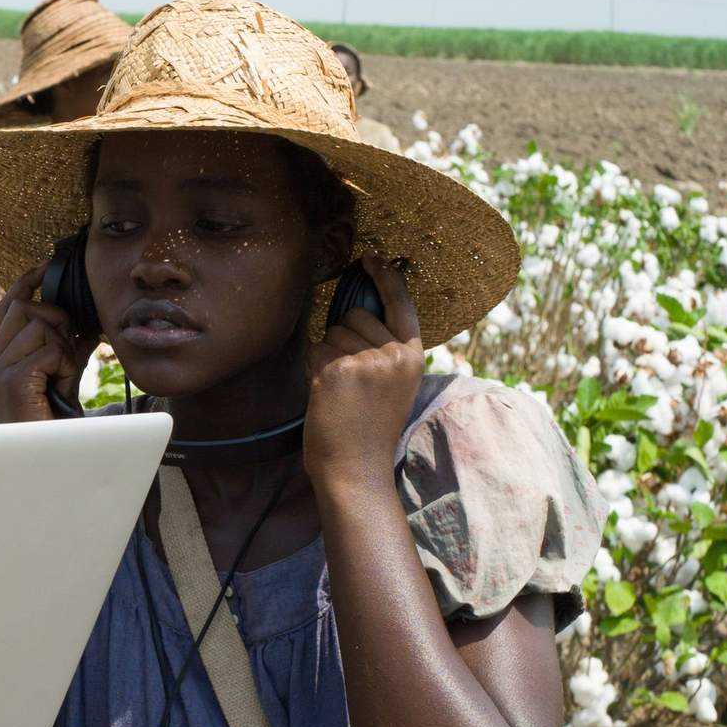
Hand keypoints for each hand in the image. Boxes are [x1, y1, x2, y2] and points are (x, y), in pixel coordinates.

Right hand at [0, 266, 91, 423]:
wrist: (48, 459)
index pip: (7, 306)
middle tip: (68, 352)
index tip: (45, 267)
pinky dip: (65, 365)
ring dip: (64, 349)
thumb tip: (84, 318)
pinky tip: (61, 386)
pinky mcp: (12, 381)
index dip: (25, 283)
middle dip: (57, 322)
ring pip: (40, 326)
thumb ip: (65, 345)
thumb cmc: (55, 422)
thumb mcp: (61, 374)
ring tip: (62, 378)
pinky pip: (50, 349)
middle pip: (26, 308)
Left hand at [303, 254, 423, 491]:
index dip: (386, 277)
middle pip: (355, 316)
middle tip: (351, 382)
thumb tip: (356, 311)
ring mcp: (367, 361)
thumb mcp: (393, 385)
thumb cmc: (368, 430)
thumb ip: (384, 350)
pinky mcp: (338, 370)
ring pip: (332, 333)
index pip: (402, 305)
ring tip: (340, 392)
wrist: (356, 469)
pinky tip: (326, 395)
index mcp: (413, 357)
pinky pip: (315, 350)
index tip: (372, 257)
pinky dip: (313, 369)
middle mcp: (395, 355)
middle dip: (343, 339)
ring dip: (327, 357)